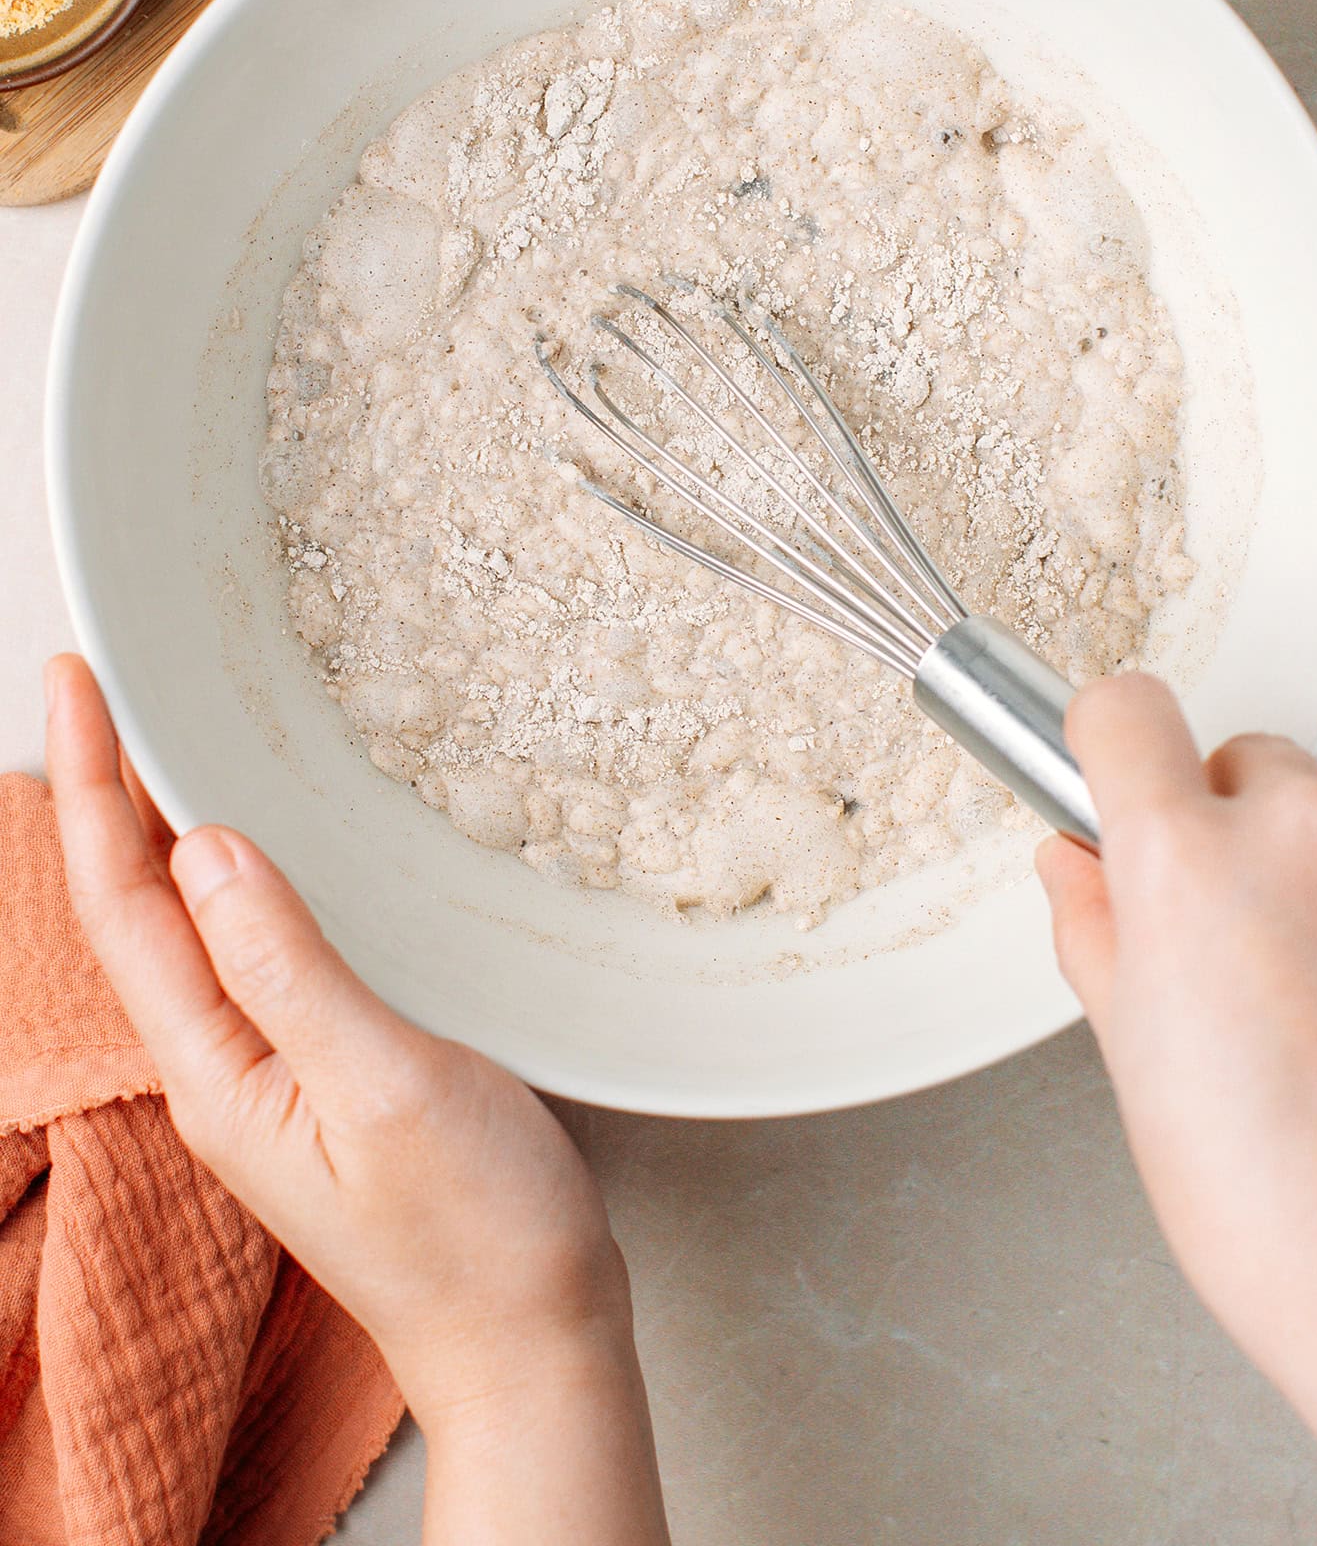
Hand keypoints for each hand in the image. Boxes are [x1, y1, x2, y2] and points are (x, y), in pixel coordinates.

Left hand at [45, 655, 669, 1545]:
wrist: (533, 1336)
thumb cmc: (474, 1230)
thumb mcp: (382, 1085)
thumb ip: (288, 966)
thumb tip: (202, 847)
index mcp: (218, 1071)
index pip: (123, 905)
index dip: (89, 788)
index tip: (77, 686)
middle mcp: (224, 1070)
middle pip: (136, 910)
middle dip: (104, 793)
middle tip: (104, 687)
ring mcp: (270, 1076)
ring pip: (188, 928)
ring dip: (159, 830)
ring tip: (155, 743)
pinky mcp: (322, 1074)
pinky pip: (250, 952)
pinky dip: (238, 877)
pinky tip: (263, 853)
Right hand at [1040, 673, 1316, 1545]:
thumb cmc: (1272, 1206)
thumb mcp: (1131, 1055)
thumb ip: (1097, 927)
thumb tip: (1077, 865)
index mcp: (1185, 862)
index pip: (1125, 709)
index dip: (1107, 743)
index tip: (1108, 772)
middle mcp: (1298, 835)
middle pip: (1240, 762)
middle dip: (1220, 827)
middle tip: (1216, 937)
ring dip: (1312, 878)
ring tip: (1306, 1006)